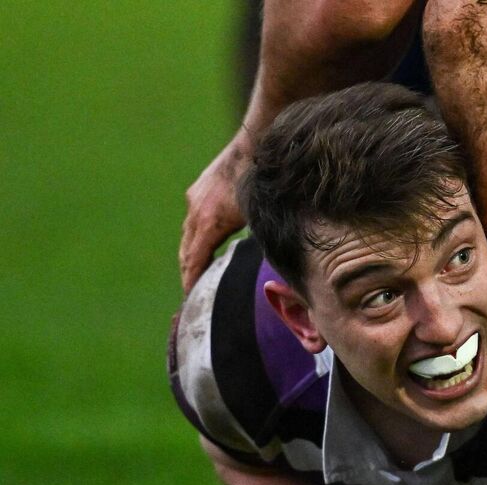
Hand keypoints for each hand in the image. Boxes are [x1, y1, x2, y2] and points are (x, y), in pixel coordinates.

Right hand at [180, 132, 253, 291]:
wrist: (254, 147)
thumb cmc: (262, 185)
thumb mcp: (259, 220)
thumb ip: (254, 243)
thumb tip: (260, 265)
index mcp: (209, 224)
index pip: (194, 261)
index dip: (191, 281)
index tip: (190, 298)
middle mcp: (196, 212)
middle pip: (186, 251)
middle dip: (188, 272)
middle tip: (191, 292)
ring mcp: (194, 199)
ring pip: (188, 234)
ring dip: (192, 253)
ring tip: (196, 272)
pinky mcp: (198, 190)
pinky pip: (194, 219)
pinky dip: (197, 235)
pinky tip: (206, 241)